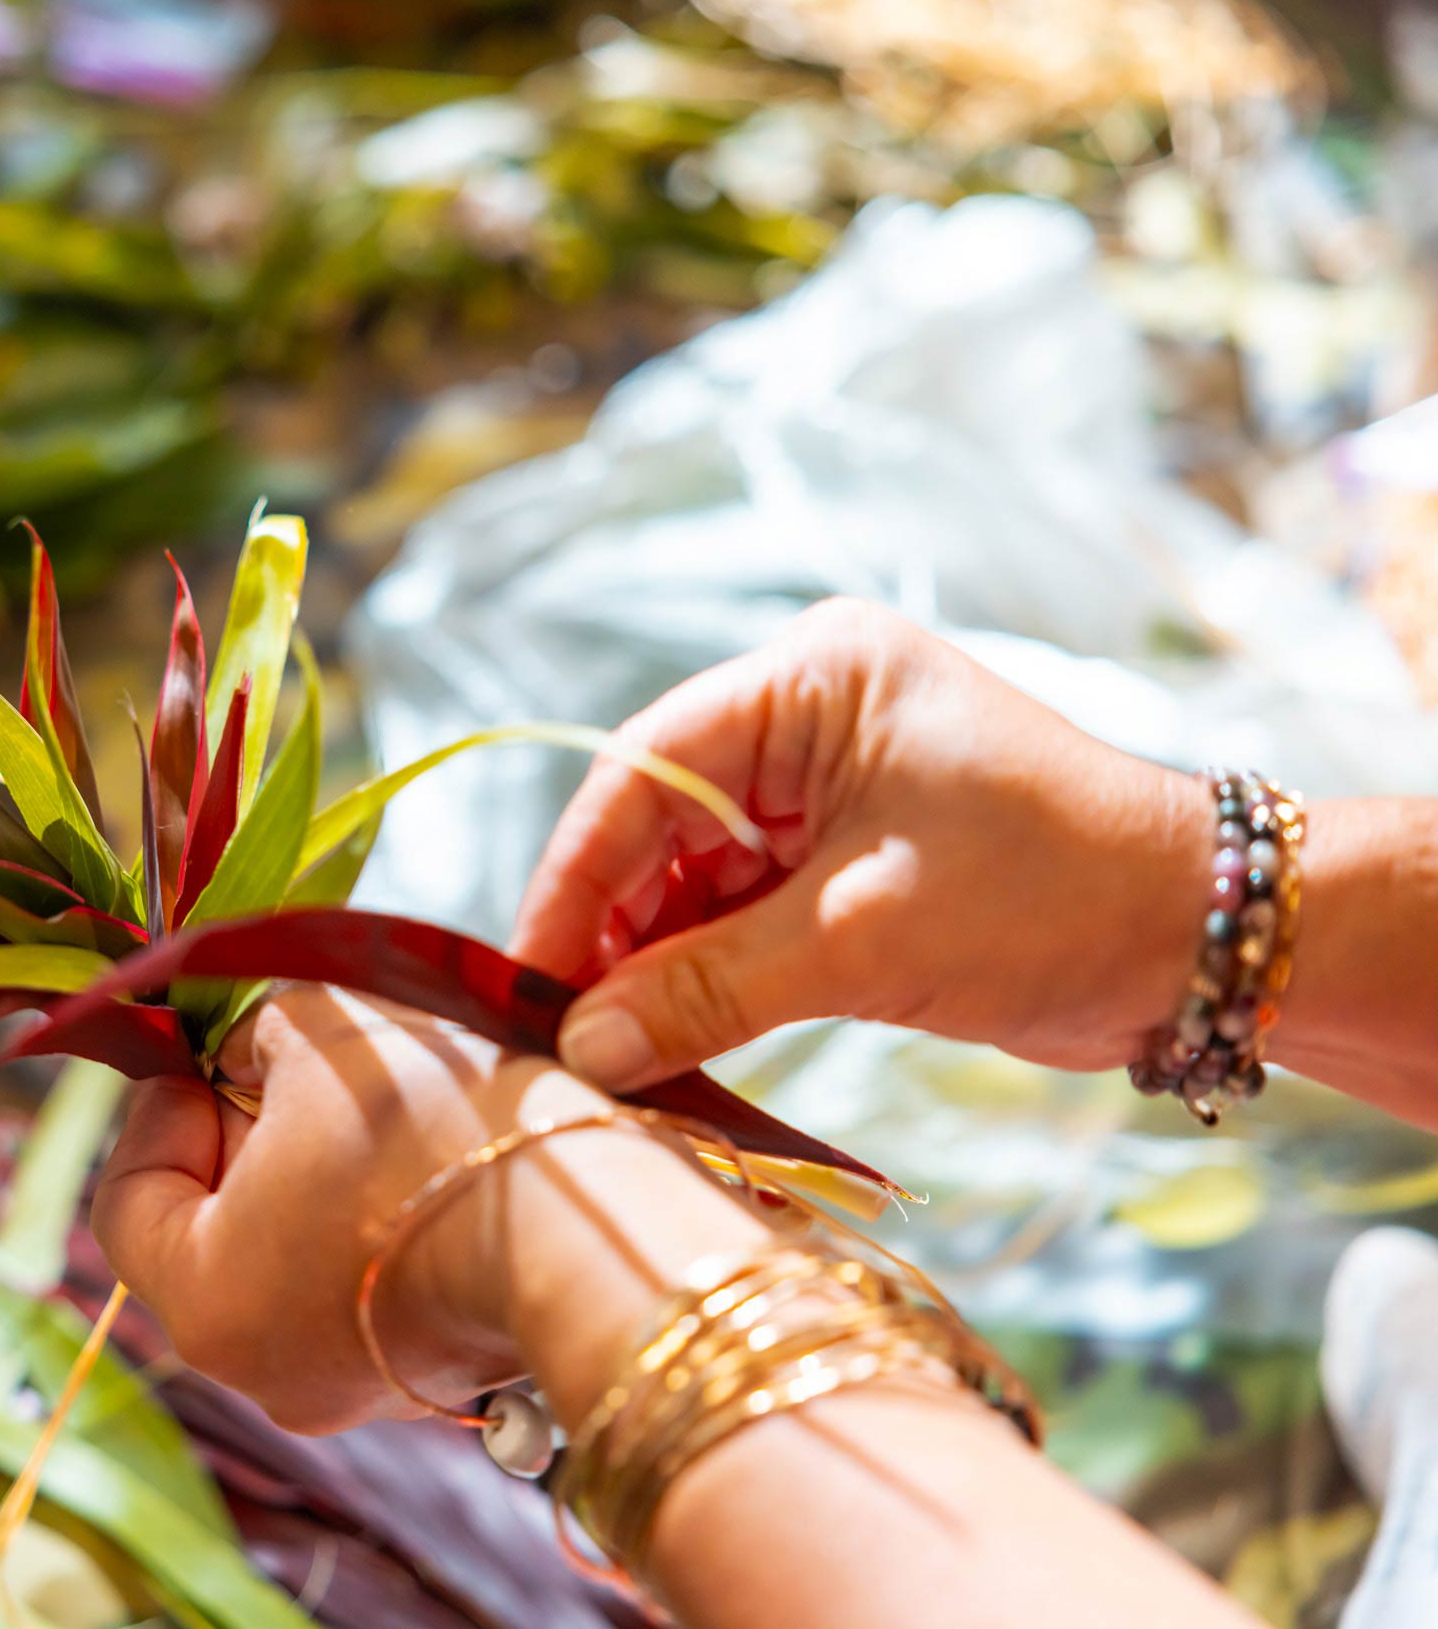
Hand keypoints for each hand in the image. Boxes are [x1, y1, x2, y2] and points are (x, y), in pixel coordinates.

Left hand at [89, 985, 764, 1433]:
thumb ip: (251, 1033)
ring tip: (372, 1099)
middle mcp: (264, 1376)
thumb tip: (251, 1051)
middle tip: (295, 1062)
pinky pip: (371, 1284)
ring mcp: (357, 1391)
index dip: (161, 1105)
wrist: (595, 1217)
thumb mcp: (314, 1028)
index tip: (216, 1052)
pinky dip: (380, 1217)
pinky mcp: (436, 1378)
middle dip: (244, 1134)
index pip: (128, 1198)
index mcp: (203, 1305)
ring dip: (316, 1171)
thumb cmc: (432, 1121)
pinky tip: (428, 1152)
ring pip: (295, 1256)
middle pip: (213, 1231)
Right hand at [515, 599, 1213, 1089]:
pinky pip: (735, 910)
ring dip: (651, 964)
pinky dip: (703, 975)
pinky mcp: (840, 854)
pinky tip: (666, 1039)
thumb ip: (708, 989)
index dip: (573, 882)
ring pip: (687, 876)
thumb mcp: (865, 943)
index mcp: (811, 679)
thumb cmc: (1052, 899)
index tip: (529, 984)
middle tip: (564, 1037)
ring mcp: (822, 784)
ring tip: (609, 1054)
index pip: (641, 771)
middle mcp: (805, 714)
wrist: (1204, 940)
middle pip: (653, 823)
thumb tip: (582, 1050)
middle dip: (609, 931)